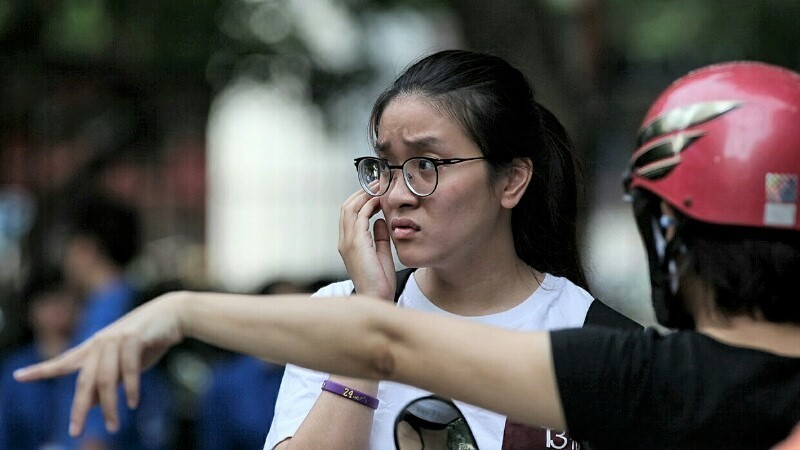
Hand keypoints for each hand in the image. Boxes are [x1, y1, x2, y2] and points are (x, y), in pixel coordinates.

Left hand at [13, 293, 185, 436]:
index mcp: (93, 348)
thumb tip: (86, 404)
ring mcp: (115, 339)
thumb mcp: (123, 365)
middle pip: (84, 380)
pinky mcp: (133, 337)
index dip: (41, 370)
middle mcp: (99, 343)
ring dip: (109, 405)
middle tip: (75, 432)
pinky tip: (132, 403)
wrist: (173, 315)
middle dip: (78, 408)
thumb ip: (104, 381)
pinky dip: (130, 388)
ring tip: (113, 425)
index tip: (18, 376)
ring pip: (105, 378)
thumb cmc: (147, 341)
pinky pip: (128, 368)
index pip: (63, 361)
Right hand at [338, 188, 395, 299]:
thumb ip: (379, 237)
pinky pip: (359, 218)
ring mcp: (347, 242)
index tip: (377, 192)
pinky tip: (380, 201)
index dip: (362, 200)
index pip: (349, 214)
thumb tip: (381, 220)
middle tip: (377, 184)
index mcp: (348, 243)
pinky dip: (368, 206)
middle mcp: (344, 241)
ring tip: (378, 188)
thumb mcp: (381, 254)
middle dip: (362, 193)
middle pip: (346, 207)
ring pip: (350, 209)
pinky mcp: (355, 244)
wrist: (377, 298)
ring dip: (364, 196)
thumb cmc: (380, 281)